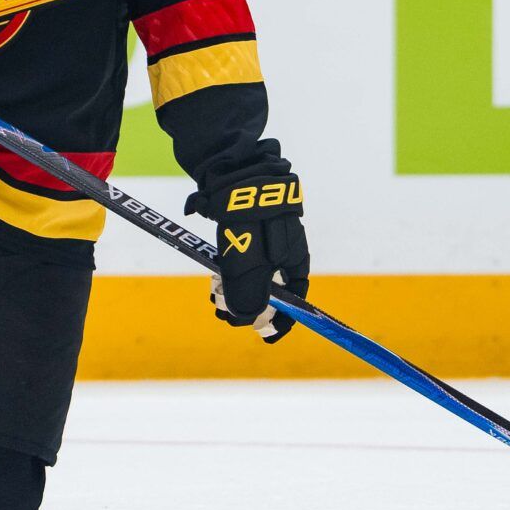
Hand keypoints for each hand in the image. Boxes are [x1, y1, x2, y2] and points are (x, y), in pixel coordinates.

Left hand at [191, 175, 308, 342]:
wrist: (234, 173)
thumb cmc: (249, 222)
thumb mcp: (248, 268)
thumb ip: (248, 298)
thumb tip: (245, 320)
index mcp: (295, 259)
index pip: (296, 298)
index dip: (283, 319)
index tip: (268, 336)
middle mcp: (284, 249)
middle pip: (270, 288)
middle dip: (249, 305)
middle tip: (226, 313)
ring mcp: (265, 237)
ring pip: (252, 273)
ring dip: (234, 288)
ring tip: (214, 292)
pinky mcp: (246, 227)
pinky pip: (240, 257)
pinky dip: (228, 269)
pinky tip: (214, 271)